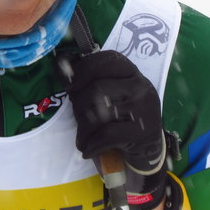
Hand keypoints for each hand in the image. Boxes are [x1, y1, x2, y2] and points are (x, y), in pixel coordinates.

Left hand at [58, 50, 166, 209]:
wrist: (148, 148)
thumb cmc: (121, 116)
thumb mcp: (110, 93)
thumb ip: (90, 79)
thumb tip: (61, 63)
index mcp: (131, 71)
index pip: (105, 60)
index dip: (82, 69)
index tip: (68, 84)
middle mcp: (140, 85)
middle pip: (98, 87)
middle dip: (79, 103)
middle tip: (77, 115)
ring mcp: (144, 107)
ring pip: (100, 112)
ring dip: (83, 126)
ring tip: (82, 135)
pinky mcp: (143, 130)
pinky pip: (107, 134)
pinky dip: (91, 143)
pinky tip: (88, 148)